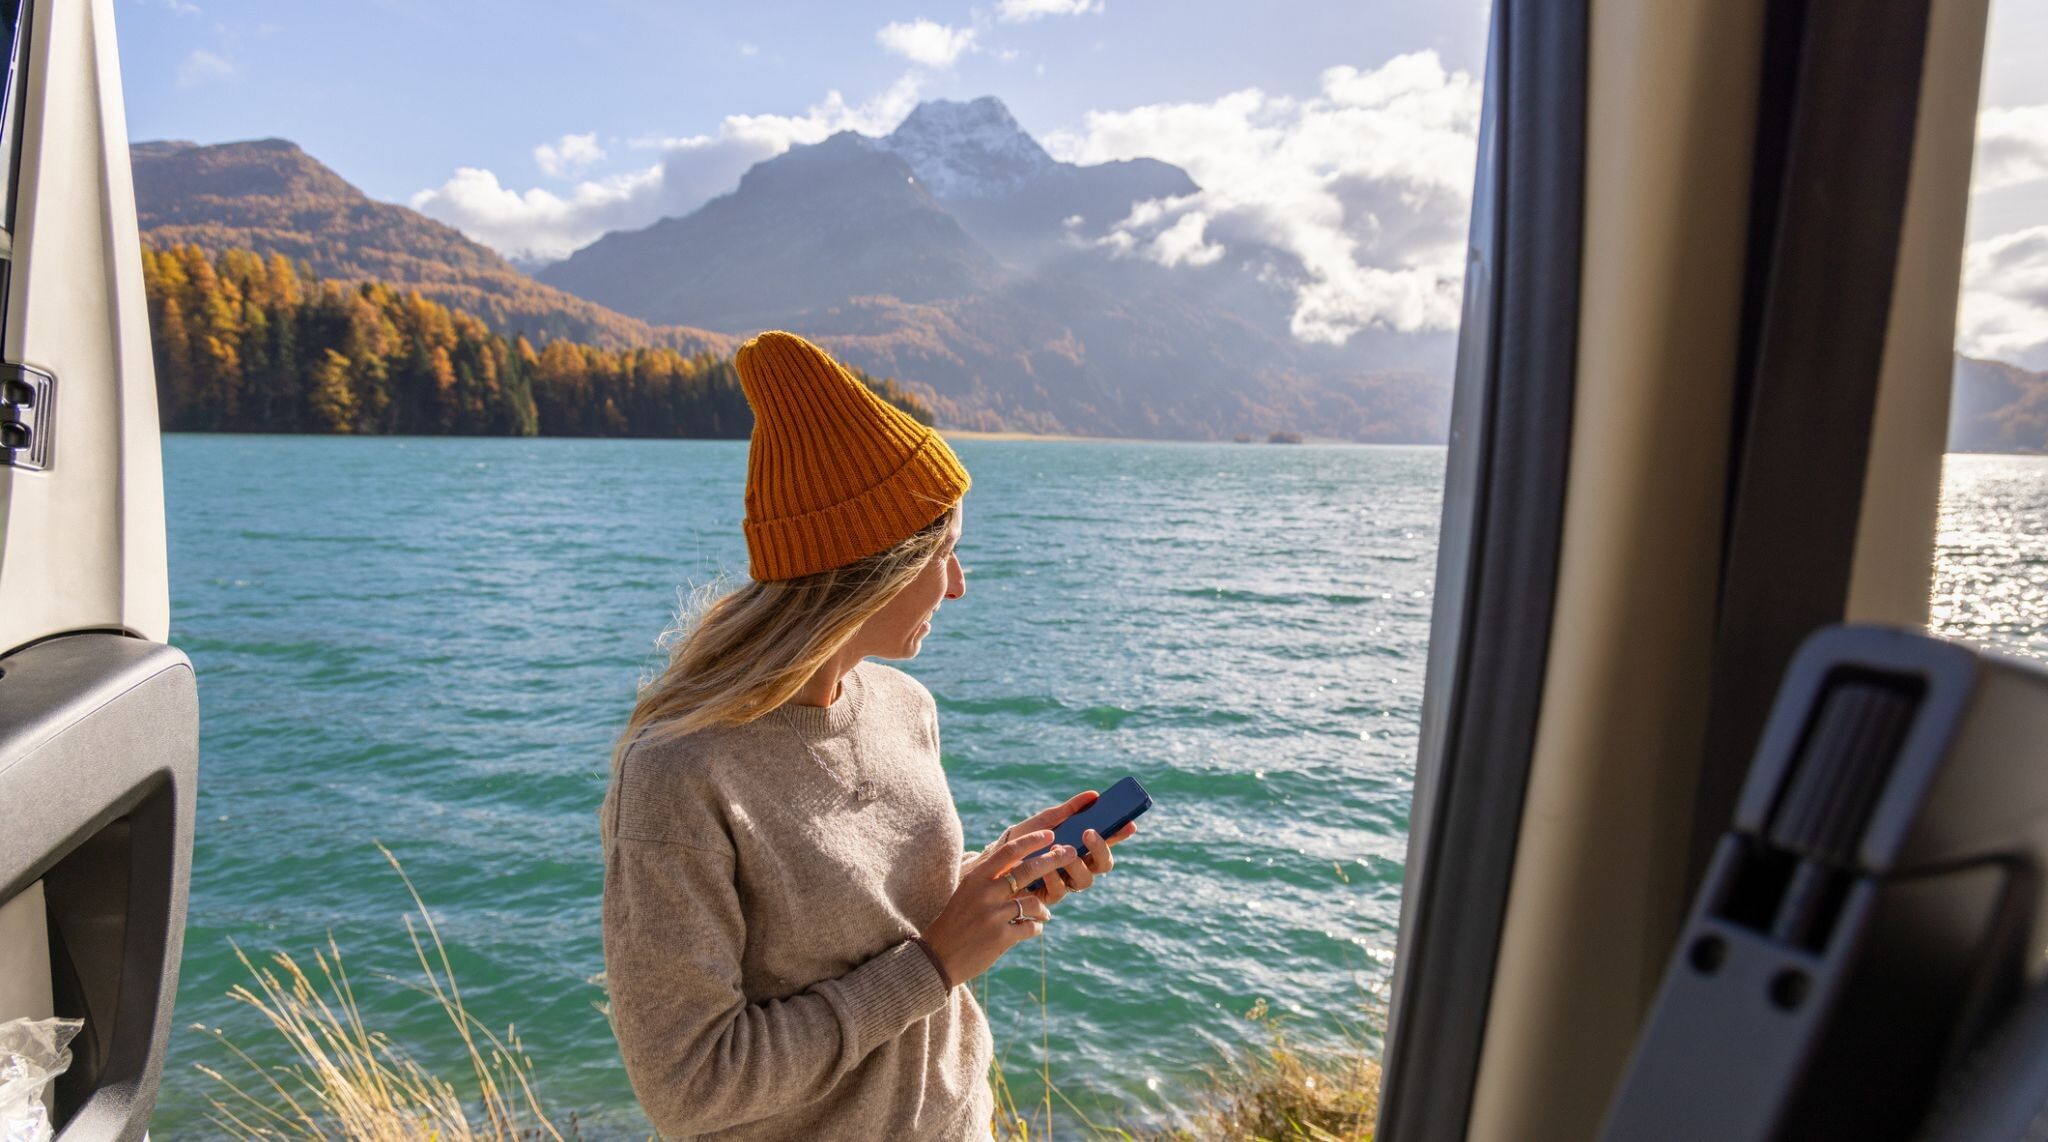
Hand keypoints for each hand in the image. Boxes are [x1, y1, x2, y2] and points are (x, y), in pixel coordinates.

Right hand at [920, 830, 1073, 984]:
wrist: (939, 956)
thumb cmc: (956, 921)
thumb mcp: (967, 892)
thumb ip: (991, 878)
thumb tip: (1020, 862)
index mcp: (976, 878)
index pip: (1008, 851)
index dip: (1032, 840)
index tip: (1050, 834)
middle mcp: (986, 893)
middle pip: (1028, 870)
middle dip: (1054, 860)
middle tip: (1071, 854)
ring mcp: (994, 915)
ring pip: (1034, 902)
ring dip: (1044, 907)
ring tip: (1044, 913)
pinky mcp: (1001, 937)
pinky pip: (1030, 927)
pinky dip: (1036, 927)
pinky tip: (1033, 928)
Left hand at [995, 791, 1138, 905]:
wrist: (993, 861)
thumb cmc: (1022, 840)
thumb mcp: (1045, 821)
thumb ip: (1069, 810)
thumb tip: (1093, 795)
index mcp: (1079, 848)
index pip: (1107, 842)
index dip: (1120, 835)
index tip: (1129, 824)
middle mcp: (1077, 867)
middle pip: (1102, 865)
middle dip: (1099, 849)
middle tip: (1088, 833)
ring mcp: (1065, 883)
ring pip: (1084, 880)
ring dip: (1075, 863)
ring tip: (1060, 850)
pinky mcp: (1048, 898)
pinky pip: (1059, 890)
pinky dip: (1052, 876)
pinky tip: (1044, 866)